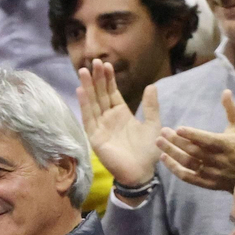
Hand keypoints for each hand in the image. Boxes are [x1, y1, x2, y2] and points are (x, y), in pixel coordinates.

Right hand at [77, 60, 160, 188]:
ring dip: (88, 88)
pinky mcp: (95, 137)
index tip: (106, 64)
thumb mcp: (153, 125)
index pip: (111, 92)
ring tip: (84, 72)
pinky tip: (81, 92)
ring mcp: (100, 127)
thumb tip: (152, 86)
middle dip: (96, 79)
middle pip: (100, 95)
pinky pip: (89, 119)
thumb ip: (151, 107)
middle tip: (93, 62)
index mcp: (121, 113)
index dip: (108, 79)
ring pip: (92, 103)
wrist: (141, 172)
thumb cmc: (148, 151)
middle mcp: (108, 118)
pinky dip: (85, 105)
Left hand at [157, 89, 234, 192]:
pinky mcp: (204, 182)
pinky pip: (186, 176)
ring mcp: (210, 172)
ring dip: (172, 153)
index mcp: (225, 145)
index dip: (193, 135)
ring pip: (187, 163)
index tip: (178, 129)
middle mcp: (217, 160)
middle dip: (176, 141)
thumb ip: (231, 110)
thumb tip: (226, 91)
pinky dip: (174, 168)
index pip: (207, 140)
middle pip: (193, 151)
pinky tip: (164, 157)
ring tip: (159, 142)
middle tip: (162, 131)